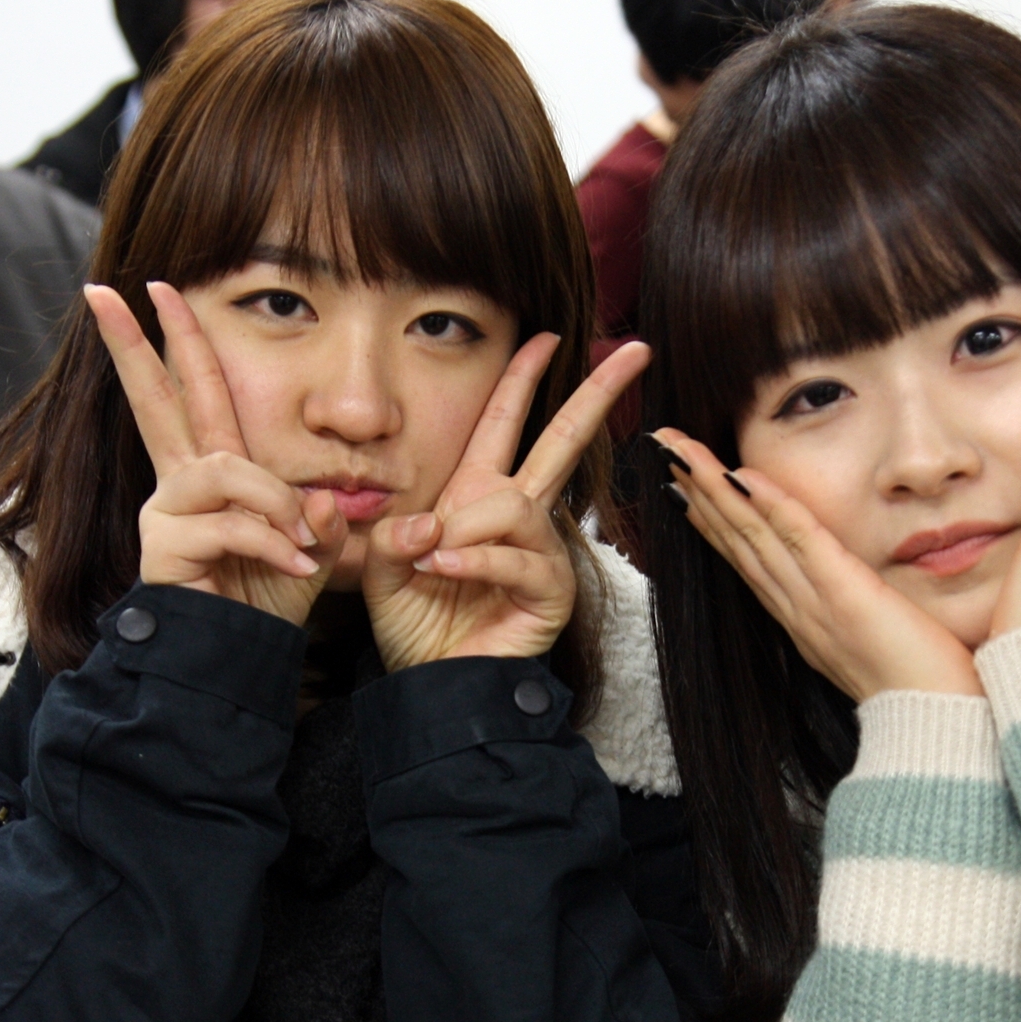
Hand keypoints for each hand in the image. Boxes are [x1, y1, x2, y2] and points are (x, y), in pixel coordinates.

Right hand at [90, 282, 346, 625]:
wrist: (233, 663)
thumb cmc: (263, 606)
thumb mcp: (307, 555)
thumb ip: (320, 523)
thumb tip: (324, 501)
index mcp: (211, 473)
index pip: (191, 393)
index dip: (175, 341)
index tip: (151, 288)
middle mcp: (181, 483)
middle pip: (155, 398)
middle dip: (132, 342)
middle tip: (107, 290)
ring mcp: (167, 511)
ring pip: (226, 469)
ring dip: (273, 500)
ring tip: (300, 540)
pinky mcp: (164, 545)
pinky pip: (232, 523)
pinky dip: (272, 542)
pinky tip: (293, 566)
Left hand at [364, 338, 648, 671]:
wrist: (434, 685)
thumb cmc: (414, 625)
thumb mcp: (384, 569)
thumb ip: (395, 535)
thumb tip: (430, 523)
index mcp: (477, 496)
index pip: (506, 422)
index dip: (524, 378)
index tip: (548, 336)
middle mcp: (517, 515)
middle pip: (563, 440)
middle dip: (599, 393)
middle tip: (637, 351)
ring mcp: (540, 552)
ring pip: (516, 504)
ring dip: (467, 528)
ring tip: (434, 561)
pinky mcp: (550, 590)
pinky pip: (517, 556)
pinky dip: (475, 560)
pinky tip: (445, 570)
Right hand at [656, 428, 981, 700]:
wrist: (941, 728)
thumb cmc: (925, 691)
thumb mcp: (881, 645)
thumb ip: (864, 614)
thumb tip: (863, 596)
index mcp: (806, 623)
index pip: (750, 563)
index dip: (714, 523)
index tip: (684, 489)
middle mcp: (800, 612)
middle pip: (737, 544)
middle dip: (697, 495)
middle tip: (664, 452)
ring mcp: (817, 604)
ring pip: (754, 536)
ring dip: (713, 490)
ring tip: (680, 452)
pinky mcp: (846, 595)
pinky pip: (800, 541)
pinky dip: (770, 505)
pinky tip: (741, 474)